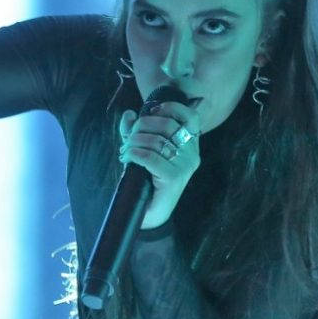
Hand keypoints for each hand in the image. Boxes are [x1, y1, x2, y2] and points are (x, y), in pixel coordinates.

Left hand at [118, 101, 201, 229]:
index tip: (153, 110)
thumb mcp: (141, 148)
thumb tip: (129, 114)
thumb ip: (135, 130)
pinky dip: (133, 154)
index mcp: (190, 144)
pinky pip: (149, 157)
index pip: (191, 117)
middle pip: (167, 125)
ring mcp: (185, 166)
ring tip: (125, 150)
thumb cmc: (147, 177)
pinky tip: (126, 158)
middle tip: (129, 138)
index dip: (172, 108)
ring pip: (155, 141)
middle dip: (141, 127)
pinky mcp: (174, 177)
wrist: (150, 210)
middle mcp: (192, 153)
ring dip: (134, 142)